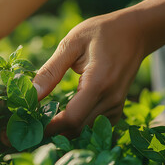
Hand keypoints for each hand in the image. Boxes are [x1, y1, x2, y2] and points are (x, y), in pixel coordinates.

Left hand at [33, 10, 144, 136]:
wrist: (135, 32)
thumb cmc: (102, 32)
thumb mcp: (72, 44)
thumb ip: (51, 70)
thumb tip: (32, 94)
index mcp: (97, 83)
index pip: (71, 118)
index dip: (49, 128)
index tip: (29, 126)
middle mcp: (110, 99)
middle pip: (76, 129)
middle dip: (51, 132)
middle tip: (28, 128)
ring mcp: (116, 106)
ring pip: (85, 131)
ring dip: (63, 131)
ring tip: (41, 123)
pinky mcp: (117, 108)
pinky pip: (94, 125)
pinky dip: (76, 126)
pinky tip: (62, 118)